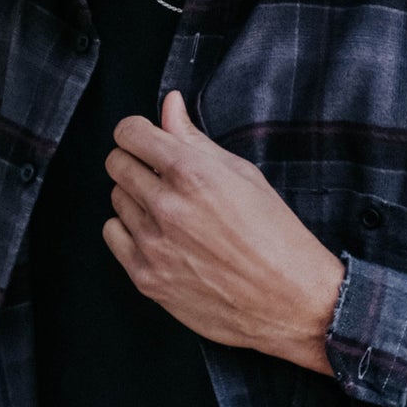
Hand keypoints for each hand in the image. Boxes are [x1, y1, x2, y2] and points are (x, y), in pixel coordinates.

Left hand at [103, 90, 344, 374]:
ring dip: (136, 197)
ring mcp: (153, 244)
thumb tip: (169, 104)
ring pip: (116, 199)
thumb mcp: (242, 174)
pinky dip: (129, 230)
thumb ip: (194, 138)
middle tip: (159, 174)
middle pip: (117, 164)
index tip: (144, 137)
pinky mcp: (147, 277)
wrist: (292, 301)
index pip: (129, 133)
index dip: (136, 131)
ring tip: (170, 209)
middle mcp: (167, 206)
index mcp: (191, 173)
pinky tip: (157, 234)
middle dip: (135, 161)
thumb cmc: (275, 235)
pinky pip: (113, 235)